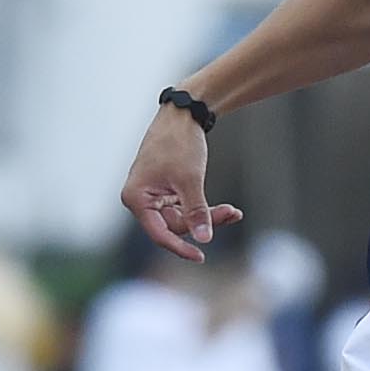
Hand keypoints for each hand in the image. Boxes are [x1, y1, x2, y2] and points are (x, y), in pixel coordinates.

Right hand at [122, 107, 237, 262]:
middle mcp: (140, 200)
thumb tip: (203, 239)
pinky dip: (204, 208)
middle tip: (232, 214)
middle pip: (174, 226)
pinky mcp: (166, 191)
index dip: (180, 247)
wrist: (183, 114)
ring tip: (233, 211)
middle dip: (203, 223)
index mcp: (136, 198)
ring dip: (208, 216)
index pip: (159, 233)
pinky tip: (226, 210)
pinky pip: (185, 208)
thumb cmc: (179, 143)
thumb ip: (196, 212)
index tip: (201, 257)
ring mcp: (153, 196)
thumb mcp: (190, 180)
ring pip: (182, 218)